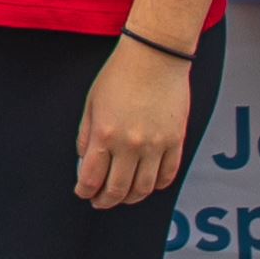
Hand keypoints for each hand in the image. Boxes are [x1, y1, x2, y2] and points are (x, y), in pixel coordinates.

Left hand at [74, 34, 197, 209]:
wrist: (155, 57)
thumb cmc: (120, 75)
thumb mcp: (92, 103)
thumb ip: (86, 134)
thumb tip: (84, 159)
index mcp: (105, 135)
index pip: (91, 178)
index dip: (85, 191)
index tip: (83, 193)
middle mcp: (130, 145)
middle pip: (117, 190)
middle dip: (105, 201)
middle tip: (100, 201)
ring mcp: (156, 145)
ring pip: (144, 188)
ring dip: (131, 198)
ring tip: (123, 196)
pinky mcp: (176, 141)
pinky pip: (168, 174)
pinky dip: (157, 185)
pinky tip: (148, 184)